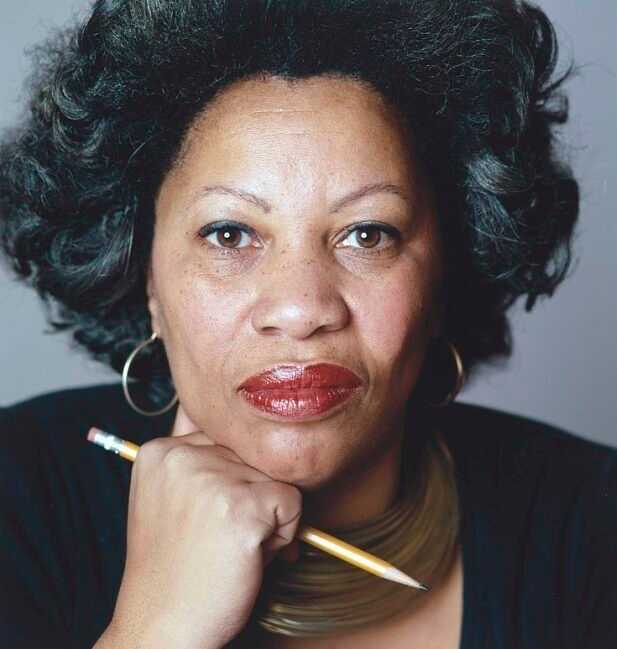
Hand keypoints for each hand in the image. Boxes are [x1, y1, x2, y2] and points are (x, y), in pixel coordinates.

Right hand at [107, 403, 302, 648]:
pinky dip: (284, 534)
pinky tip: (250, 557)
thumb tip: (257, 431)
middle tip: (222, 538)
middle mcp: (182, 455)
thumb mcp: (173, 499)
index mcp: (161, 451)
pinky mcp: (242, 506)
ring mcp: (212, 478)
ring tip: (232, 548)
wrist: (162, 628)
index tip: (210, 516)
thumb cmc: (176, 567)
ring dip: (267, 515)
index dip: (231, 480)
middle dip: (252, 496)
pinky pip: (292, 502)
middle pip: (253, 456)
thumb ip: (203, 461)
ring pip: (275, 477)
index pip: (226, 437)